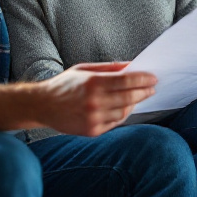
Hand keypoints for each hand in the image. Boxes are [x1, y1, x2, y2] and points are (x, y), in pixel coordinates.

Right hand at [38, 63, 156, 136]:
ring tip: (138, 97)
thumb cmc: (63, 85)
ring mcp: (93, 118)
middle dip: (144, 92)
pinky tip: (125, 108)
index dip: (143, 79)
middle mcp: (94, 101)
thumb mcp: (84, 70)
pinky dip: (123, 115)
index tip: (153, 78)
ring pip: (124, 112)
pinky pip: (115, 123)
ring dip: (134, 104)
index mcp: (93, 83)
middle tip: (152, 88)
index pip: (127, 81)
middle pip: (129, 97)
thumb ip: (109, 68)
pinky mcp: (92, 130)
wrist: (42, 106)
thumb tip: (131, 65)